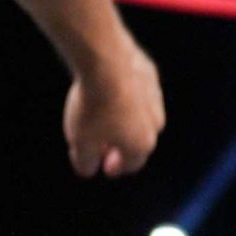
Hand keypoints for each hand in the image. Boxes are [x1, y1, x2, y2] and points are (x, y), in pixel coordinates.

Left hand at [62, 35, 164, 176]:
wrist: (106, 64)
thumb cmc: (93, 107)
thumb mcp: (80, 141)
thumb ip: (85, 162)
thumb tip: (88, 170)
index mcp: (141, 145)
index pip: (131, 165)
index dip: (115, 167)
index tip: (103, 166)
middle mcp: (155, 126)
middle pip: (139, 141)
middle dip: (121, 145)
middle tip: (103, 143)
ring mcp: (156, 101)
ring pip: (142, 116)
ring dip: (127, 120)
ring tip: (104, 115)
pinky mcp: (151, 78)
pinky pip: (139, 93)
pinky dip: (128, 97)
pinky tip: (109, 92)